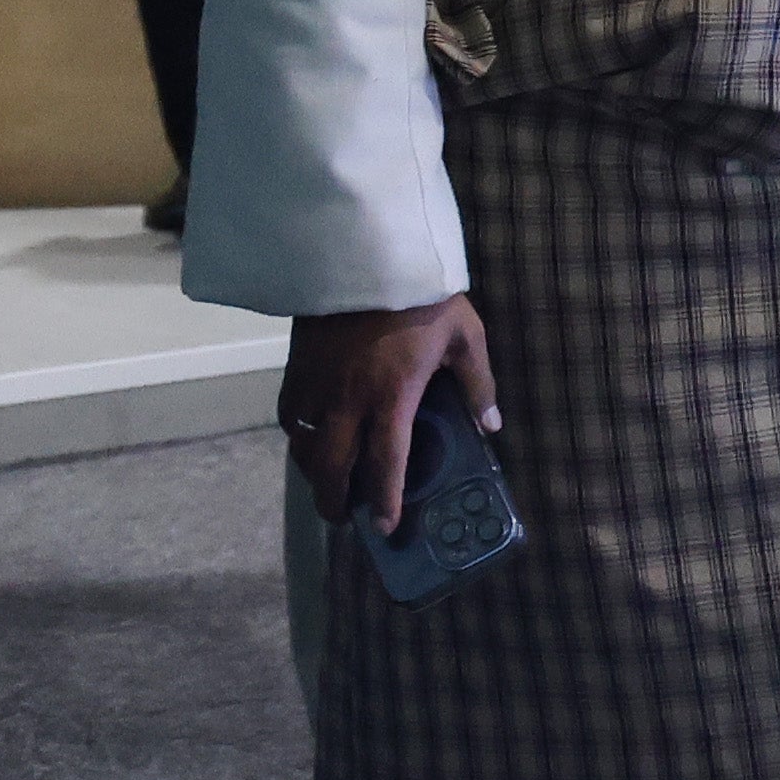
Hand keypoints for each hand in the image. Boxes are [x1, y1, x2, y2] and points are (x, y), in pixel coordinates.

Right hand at [287, 293, 496, 518]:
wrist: (365, 252)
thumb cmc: (422, 295)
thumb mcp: (465, 336)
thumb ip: (478, 384)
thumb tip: (491, 424)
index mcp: (393, 396)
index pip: (387, 464)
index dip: (386, 501)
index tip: (386, 528)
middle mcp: (349, 400)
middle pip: (333, 468)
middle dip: (335, 501)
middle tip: (344, 518)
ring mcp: (317, 384)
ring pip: (304, 447)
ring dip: (313, 473)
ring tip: (325, 484)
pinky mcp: (296, 367)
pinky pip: (287, 415)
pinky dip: (295, 436)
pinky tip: (306, 439)